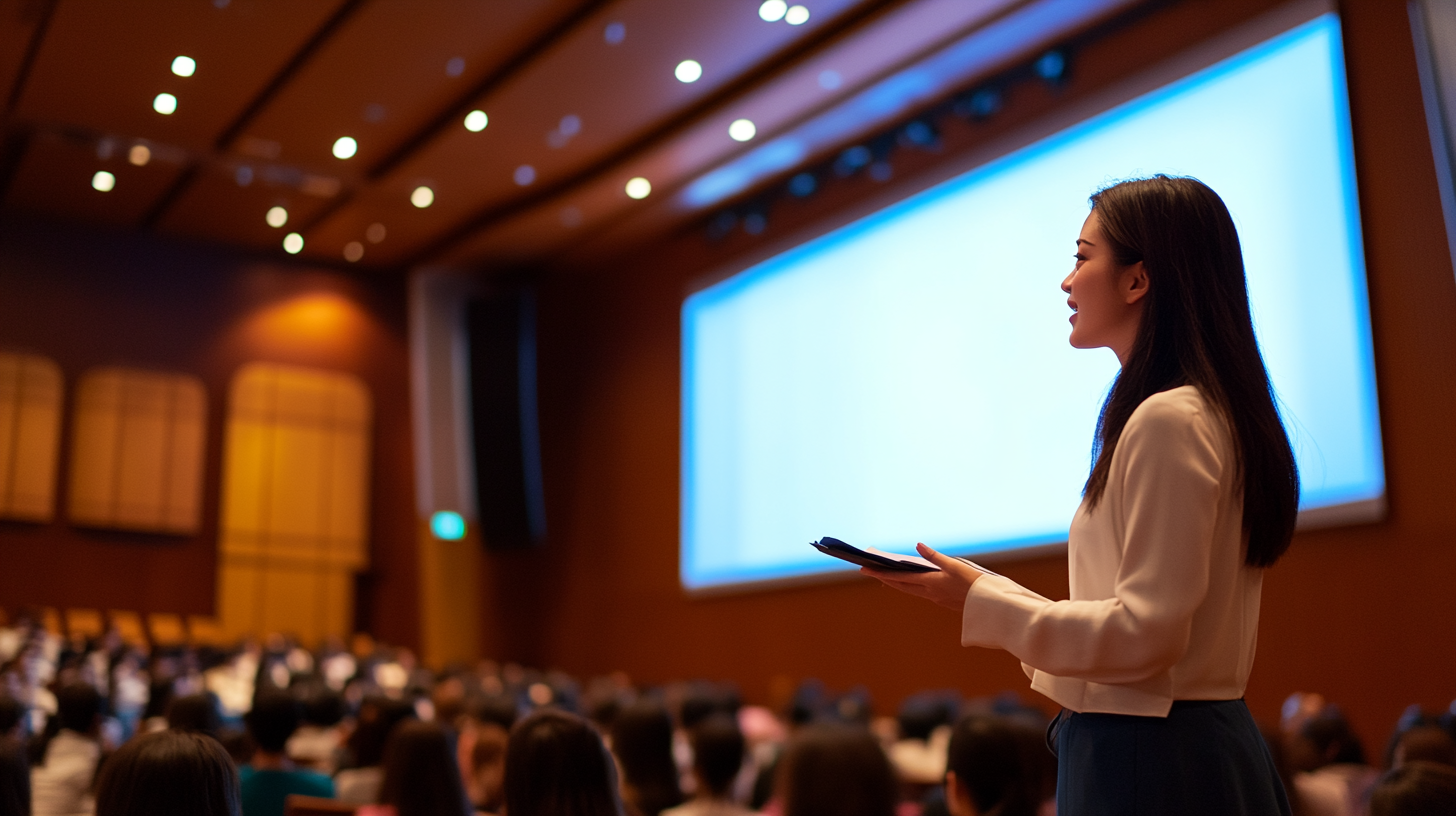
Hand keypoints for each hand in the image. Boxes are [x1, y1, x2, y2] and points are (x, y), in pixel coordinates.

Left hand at [861, 543, 982, 609]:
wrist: (991, 605)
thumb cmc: (975, 583)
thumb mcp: (955, 565)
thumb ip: (935, 556)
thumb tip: (917, 545)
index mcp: (930, 583)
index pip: (900, 578)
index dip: (882, 574)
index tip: (866, 570)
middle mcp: (930, 593)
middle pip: (901, 586)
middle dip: (885, 579)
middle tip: (870, 572)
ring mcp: (937, 599)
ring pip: (911, 591)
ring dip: (897, 584)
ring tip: (886, 577)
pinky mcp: (945, 601)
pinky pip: (922, 593)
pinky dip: (912, 587)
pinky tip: (913, 583)